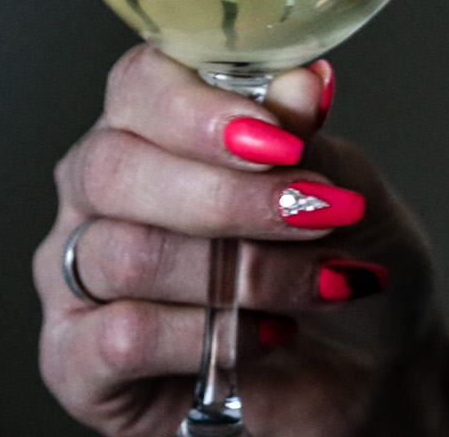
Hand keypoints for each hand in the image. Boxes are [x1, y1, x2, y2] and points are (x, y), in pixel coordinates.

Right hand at [34, 45, 448, 435]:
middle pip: (114, 168)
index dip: (201, 109)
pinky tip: (269, 335)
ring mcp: (79, 279)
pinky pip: (123, 337)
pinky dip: (211, 336)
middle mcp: (100, 197)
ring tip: (318, 282)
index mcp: (154, 129)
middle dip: (231, 196)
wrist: (369, 367)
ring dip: (244, 271)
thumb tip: (297, 82)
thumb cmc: (342, 260)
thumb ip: (304, 138)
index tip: (278, 139)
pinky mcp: (79, 363)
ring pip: (126, 255)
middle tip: (316, 212)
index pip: (138, 85)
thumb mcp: (344, 188)